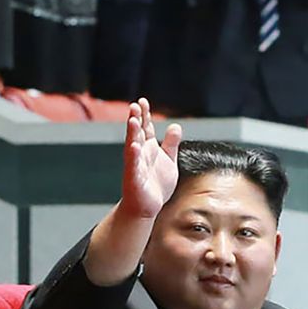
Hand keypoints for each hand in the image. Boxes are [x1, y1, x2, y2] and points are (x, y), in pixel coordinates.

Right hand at [119, 98, 182, 220]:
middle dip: (136, 120)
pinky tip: (134, 147)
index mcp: (148, 149)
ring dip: (132, 134)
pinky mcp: (134, 179)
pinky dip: (133, 157)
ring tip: (133, 121)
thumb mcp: (168, 160)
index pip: (145, 128)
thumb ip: (171, 143)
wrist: (148, 207)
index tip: (142, 101)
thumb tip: (175, 126)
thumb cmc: (156, 184)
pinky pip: (133, 166)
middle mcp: (140, 154)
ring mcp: (136, 166)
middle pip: (137, 133)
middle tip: (135, 106)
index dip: (144, 115)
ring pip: (133, 146)